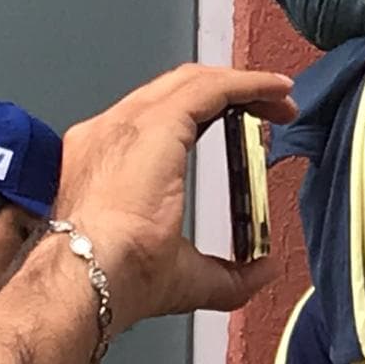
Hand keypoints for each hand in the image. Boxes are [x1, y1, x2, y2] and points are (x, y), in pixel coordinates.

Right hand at [56, 64, 298, 332]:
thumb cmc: (115, 281)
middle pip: (179, 91)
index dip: (211, 112)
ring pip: (193, 82)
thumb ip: (227, 275)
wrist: (83, 281)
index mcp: (107, 162)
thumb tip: (263, 271)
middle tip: (274, 109)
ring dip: (243, 84)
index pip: (163, 117)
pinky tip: (275, 89)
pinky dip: (247, 82)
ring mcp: (128, 122)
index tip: (250, 123)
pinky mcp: (155, 122)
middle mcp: (110, 132)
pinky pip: (210, 88)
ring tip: (281, 96)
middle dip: (231, 93)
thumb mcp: (183, 278)